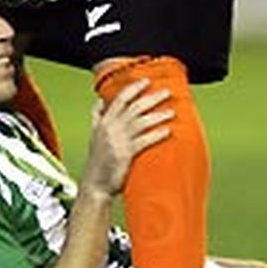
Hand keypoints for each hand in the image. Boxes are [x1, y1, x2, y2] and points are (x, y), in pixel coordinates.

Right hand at [82, 78, 172, 196]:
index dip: (134, 89)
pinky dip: (157, 134)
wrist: (95, 186)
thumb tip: (100, 101)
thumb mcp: (94, 136)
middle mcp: (110, 128)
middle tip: (166, 92)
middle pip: (134, 107)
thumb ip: (97, 117)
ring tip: (172, 112)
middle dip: (152, 98)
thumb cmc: (98, 161)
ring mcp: (117, 141)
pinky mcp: (125, 154)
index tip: (146, 81)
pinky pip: (144, 141)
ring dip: (158, 115)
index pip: (119, 99)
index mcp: (103, 122)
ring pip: (141, 122)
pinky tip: (168, 131)